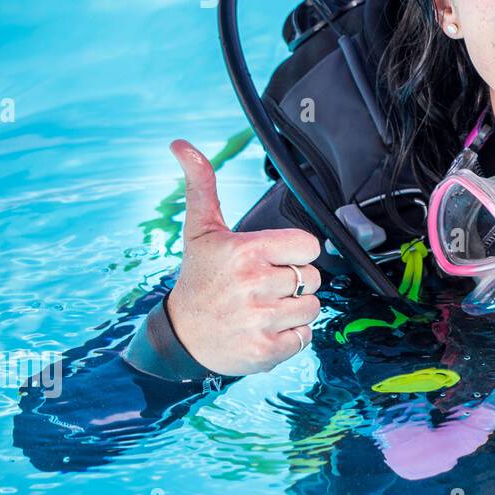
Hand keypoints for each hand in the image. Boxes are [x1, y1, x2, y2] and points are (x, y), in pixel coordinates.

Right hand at [165, 139, 323, 375]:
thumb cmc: (198, 279)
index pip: (309, 246)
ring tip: (264, 306)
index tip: (273, 258)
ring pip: (313, 307)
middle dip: (293, 281)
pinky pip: (305, 336)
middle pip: (313, 277)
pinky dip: (290, 335)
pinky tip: (265, 328)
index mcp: (246, 251)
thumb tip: (181, 144)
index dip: (295, 252)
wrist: (181, 337)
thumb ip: (202, 186)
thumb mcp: (200, 231)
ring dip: (294, 309)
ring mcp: (261, 319)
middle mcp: (255, 284)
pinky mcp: (267, 350)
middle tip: (264, 285)